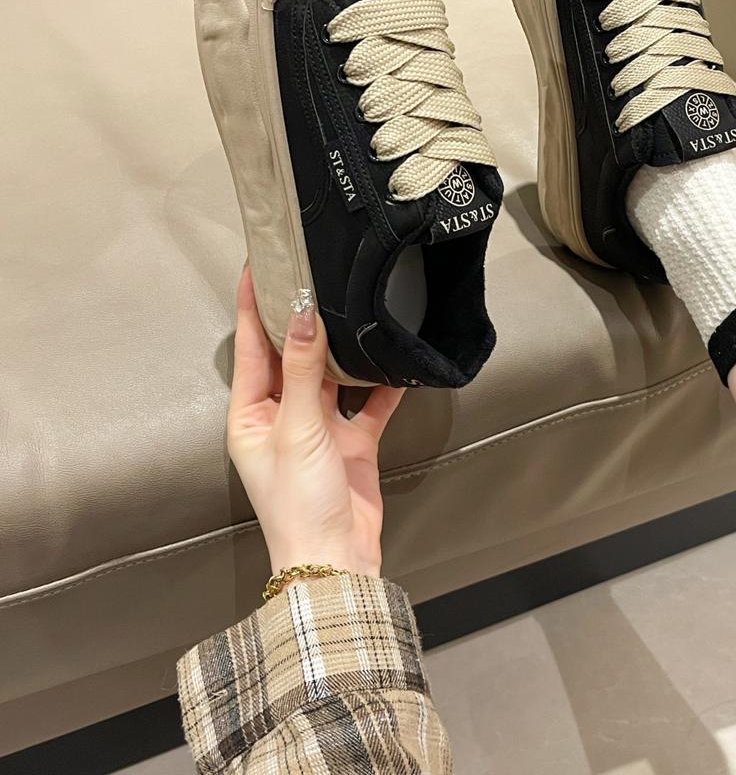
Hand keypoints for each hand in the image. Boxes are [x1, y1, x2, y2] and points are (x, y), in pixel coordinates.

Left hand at [227, 267, 404, 577]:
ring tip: (354, 309)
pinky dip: (382, 386)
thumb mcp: (297, 428)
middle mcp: (281, 417)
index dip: (254, 306)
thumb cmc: (298, 503)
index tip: (260, 267)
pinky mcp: (351, 443)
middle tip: (313, 276)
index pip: (252, 347)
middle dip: (302, 320)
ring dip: (342, 350)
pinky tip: (395, 363)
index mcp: (251, 414)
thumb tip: (304, 315)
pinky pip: (368, 404)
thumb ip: (304, 370)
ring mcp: (318, 430)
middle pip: (291, 357)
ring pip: (330, 376)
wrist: (336, 559)